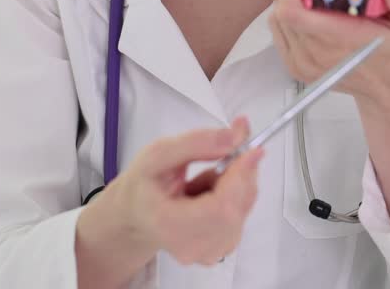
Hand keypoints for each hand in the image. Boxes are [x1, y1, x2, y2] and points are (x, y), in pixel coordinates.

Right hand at [99, 117, 262, 266]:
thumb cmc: (144, 185)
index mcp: (168, 225)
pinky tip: (211, 193)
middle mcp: (191, 247)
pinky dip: (235, 195)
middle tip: (227, 150)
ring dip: (235, 183)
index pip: (219, 208)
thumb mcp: (158, 154)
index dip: (240, 177)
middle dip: (241, 173)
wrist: (138, 214)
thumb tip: (236, 136)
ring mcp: (209, 252)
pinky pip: (243, 214)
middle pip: (236, 209)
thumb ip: (196, 143)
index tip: (252, 149)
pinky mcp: (222, 249)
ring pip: (243, 209)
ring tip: (204, 178)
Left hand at [268, 0, 389, 106]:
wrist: (389, 87)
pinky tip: (310, 14)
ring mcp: (301, 63)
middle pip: (281, 10)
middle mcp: (314, 54)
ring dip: (289, 1)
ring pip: (276, 19)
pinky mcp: (295, 67)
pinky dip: (287, 18)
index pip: (292, 12)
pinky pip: (278, 32)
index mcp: (339, 40)